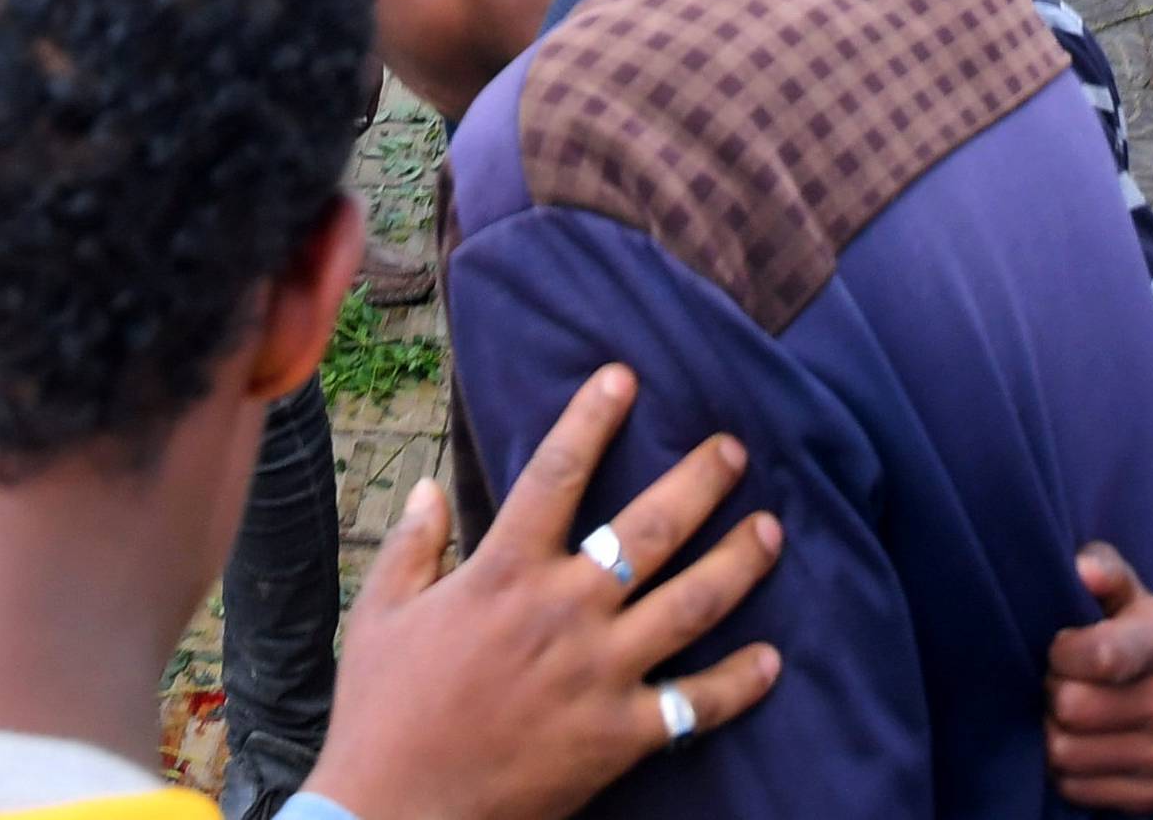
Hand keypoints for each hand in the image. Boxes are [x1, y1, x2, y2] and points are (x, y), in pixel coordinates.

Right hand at [302, 365, 783, 819]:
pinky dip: (737, 683)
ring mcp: (598, 674)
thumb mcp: (382, 612)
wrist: (393, 814)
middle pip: (649, 528)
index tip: (624, 376)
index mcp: (503, 571)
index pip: (557, 471)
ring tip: (771, 530)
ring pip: (689, 604)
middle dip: (700, 480)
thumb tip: (429, 485)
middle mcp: (562, 610)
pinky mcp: (618, 737)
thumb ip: (414, 544)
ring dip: (737, 563)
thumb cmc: (382, 711)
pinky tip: (771, 660)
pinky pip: (694, 706)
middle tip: (735, 449)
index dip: (592, 417)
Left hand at [1045, 546, 1152, 809]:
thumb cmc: (1143, 637)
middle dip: (1052, 690)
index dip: (1062, 652)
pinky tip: (1078, 743)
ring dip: (1053, 732)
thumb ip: (1106, 568)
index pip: (1101, 655)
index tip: (1060, 648)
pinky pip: (1077, 790)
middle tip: (1059, 682)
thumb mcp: (1130, 594)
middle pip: (1072, 707)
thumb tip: (1083, 566)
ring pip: (1066, 753)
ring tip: (1067, 713)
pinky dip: (1065, 770)